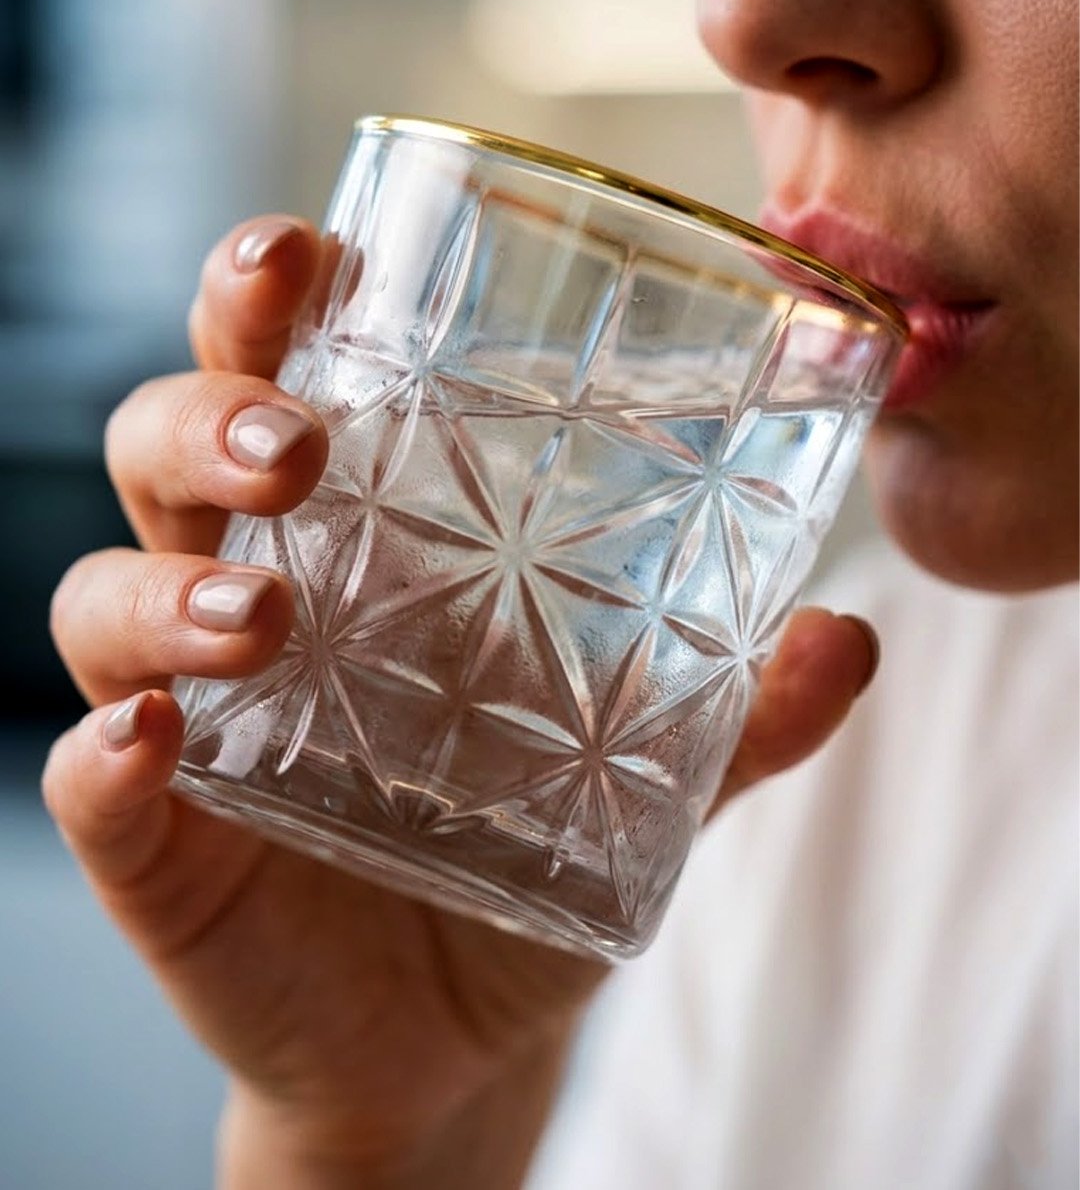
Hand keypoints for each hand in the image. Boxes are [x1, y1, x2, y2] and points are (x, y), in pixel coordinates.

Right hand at [44, 215, 879, 1186]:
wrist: (465, 1030)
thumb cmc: (527, 853)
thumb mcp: (640, 775)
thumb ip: (732, 714)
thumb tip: (849, 637)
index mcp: (358, 540)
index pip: (281, 376)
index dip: (267, 298)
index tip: (308, 253)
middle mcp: (251, 594)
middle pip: (167, 447)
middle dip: (210, 412)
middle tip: (299, 442)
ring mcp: (192, 712)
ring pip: (109, 595)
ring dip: (167, 588)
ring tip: (264, 618)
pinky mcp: (156, 839)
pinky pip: (92, 778)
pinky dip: (104, 757)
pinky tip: (150, 742)